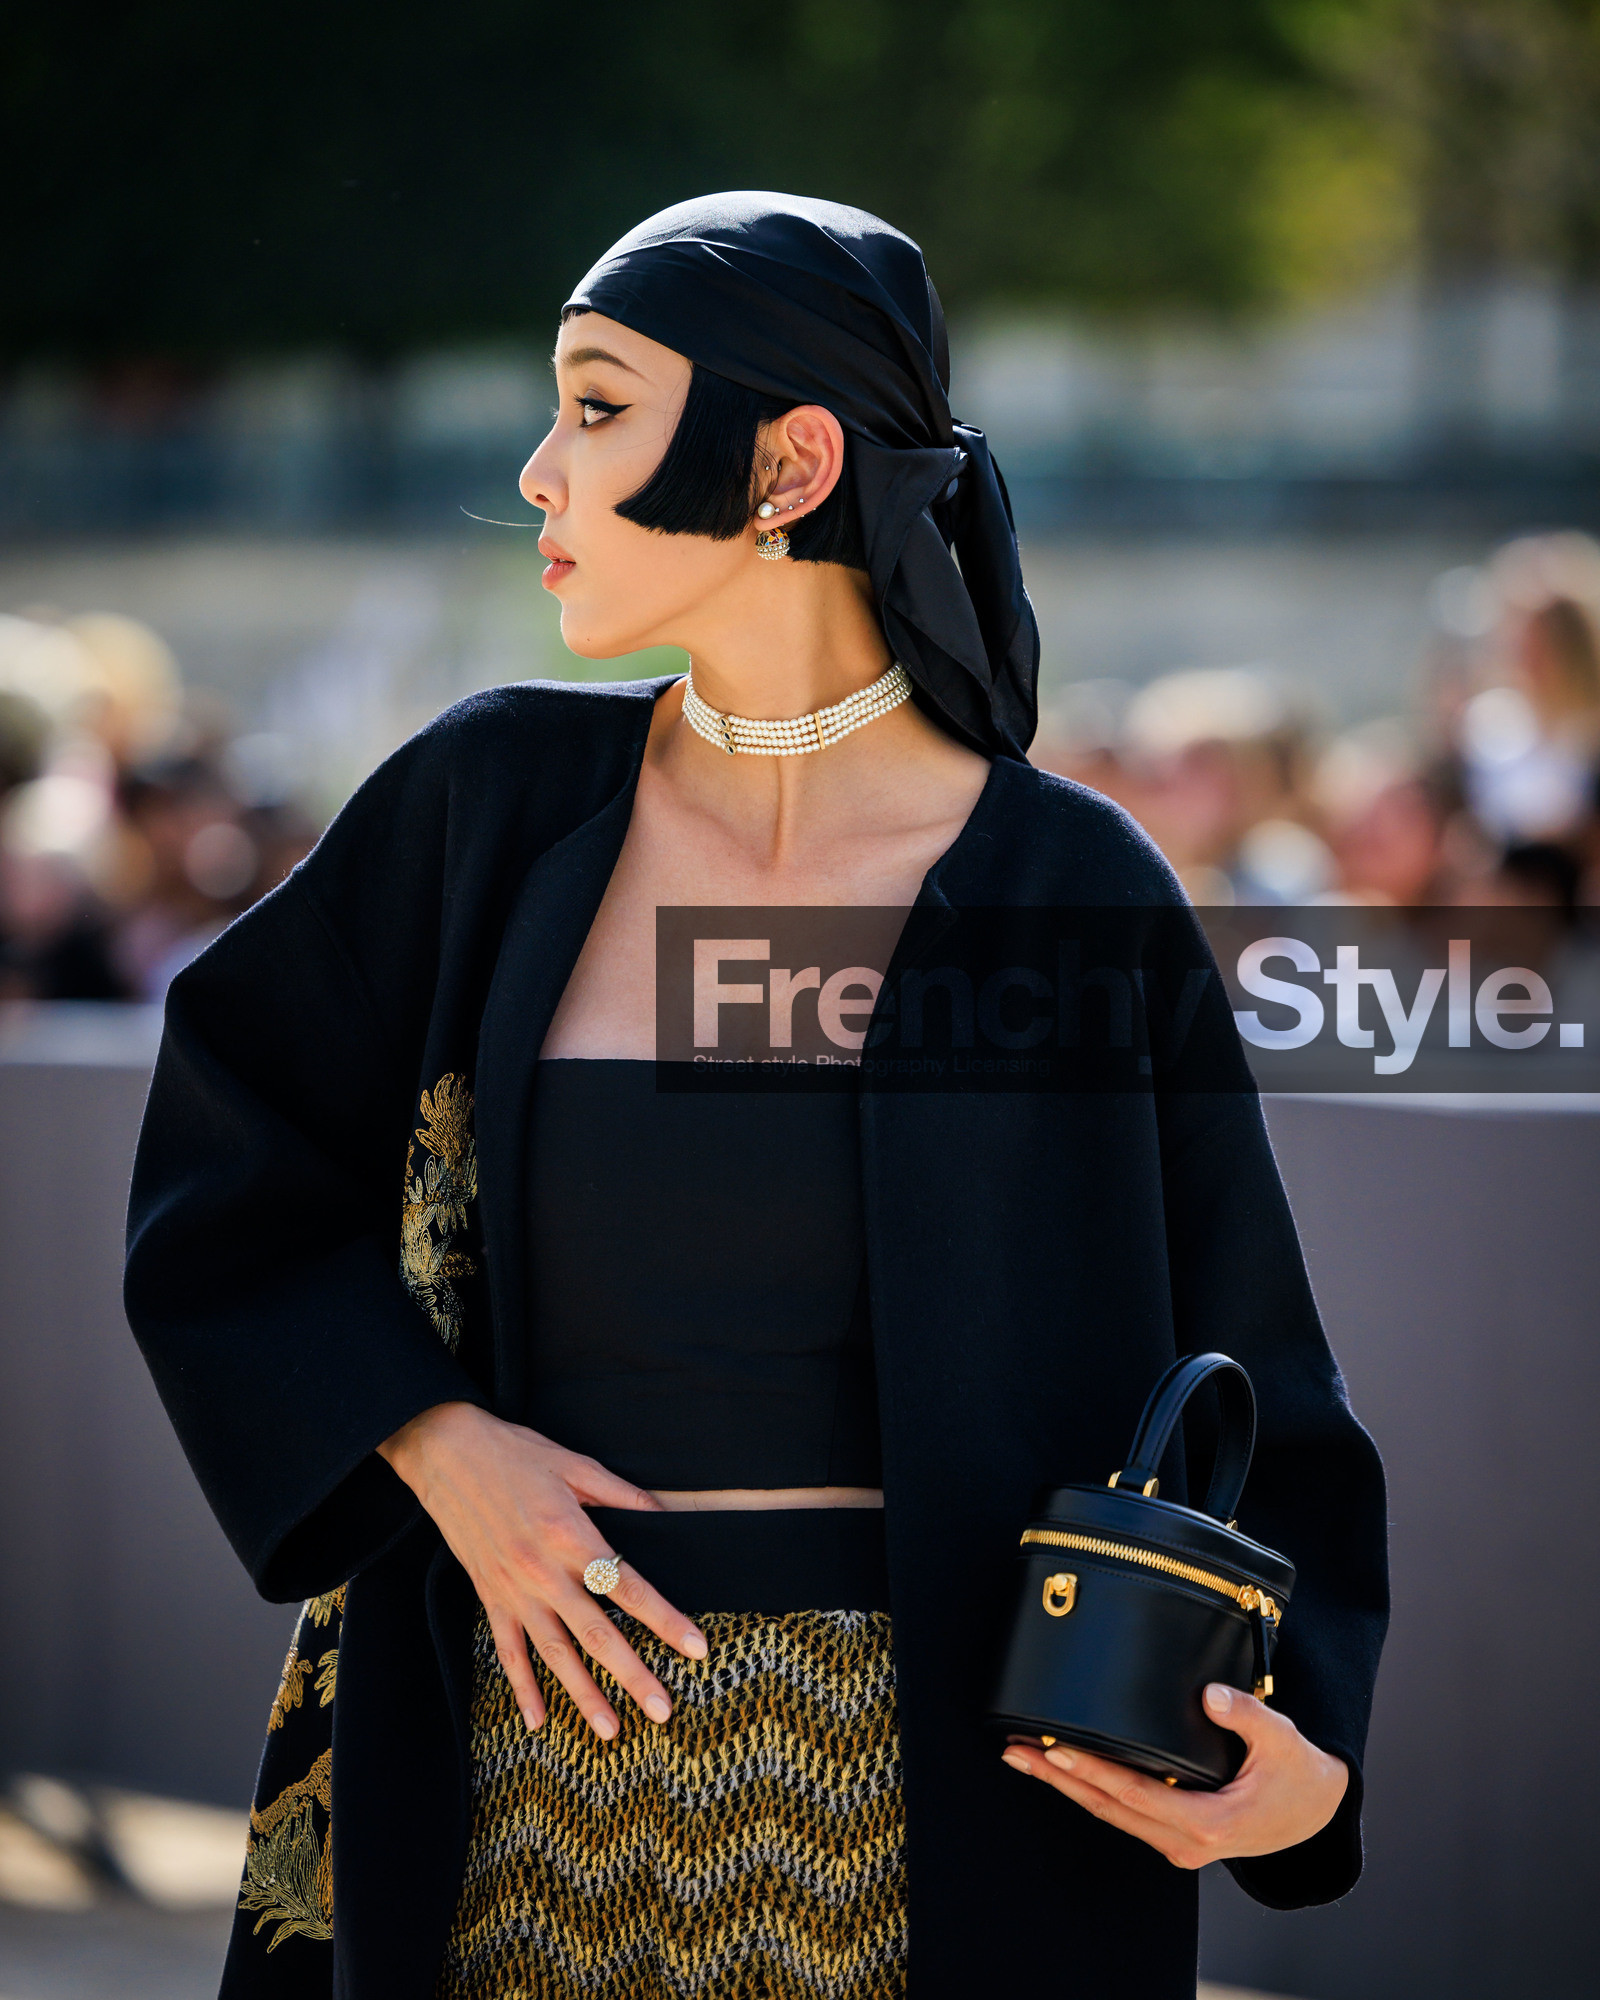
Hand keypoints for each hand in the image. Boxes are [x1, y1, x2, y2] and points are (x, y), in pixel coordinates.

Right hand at [379, 1400, 706, 1739]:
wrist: (447, 1454)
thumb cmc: (516, 1454)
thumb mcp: (576, 1464)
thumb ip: (621, 1496)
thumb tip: (664, 1515)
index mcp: (571, 1535)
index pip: (628, 1588)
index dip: (665, 1620)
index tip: (695, 1648)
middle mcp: (543, 1571)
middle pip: (597, 1633)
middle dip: (632, 1674)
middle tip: (663, 1710)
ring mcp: (513, 1590)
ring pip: (555, 1653)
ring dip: (584, 1695)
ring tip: (612, 1731)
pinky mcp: (490, 1597)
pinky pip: (507, 1652)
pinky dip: (522, 1688)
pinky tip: (539, 1721)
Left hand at [1000, 1683, 1347, 1868]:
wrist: (1315, 1815)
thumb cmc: (1297, 1775)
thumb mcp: (1282, 1741)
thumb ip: (1247, 1716)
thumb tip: (1209, 1694)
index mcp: (1210, 1824)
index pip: (1136, 1795)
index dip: (1093, 1771)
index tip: (1055, 1749)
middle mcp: (1186, 1843)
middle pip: (1110, 1808)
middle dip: (1059, 1779)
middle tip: (1015, 1750)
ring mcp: (1178, 1845)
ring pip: (1111, 1814)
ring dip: (1066, 1786)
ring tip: (1023, 1756)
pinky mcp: (1174, 1835)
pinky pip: (1124, 1813)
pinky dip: (1090, 1790)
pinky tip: (1064, 1771)